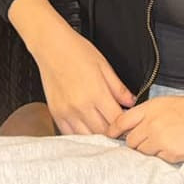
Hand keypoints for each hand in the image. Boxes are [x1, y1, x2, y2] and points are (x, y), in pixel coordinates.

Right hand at [32, 16, 135, 136]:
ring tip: (104, 127)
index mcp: (96, 93)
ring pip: (87, 136)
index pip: (116, 120)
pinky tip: (87, 128)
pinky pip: (70, 133)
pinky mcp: (56, 113)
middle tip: (119, 127)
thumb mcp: (104, 65)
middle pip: (103, 131)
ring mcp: (67, 112)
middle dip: (113, 131)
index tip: (129, 122)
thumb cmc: (77, 51)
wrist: (51, 47)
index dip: (125, 124)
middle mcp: (81, 106)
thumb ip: (118, 87)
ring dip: (98, 135)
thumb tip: (131, 101)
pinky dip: (81, 134)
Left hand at [106, 88, 183, 163]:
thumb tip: (136, 129)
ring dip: (151, 153)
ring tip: (167, 145)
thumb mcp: (169, 103)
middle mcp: (151, 123)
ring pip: (143, 154)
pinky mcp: (172, 153)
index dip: (113, 131)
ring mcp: (161, 139)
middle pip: (130, 142)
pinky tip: (178, 148)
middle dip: (136, 146)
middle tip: (150, 144)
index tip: (112, 137)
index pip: (120, 122)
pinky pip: (160, 161)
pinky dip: (165, 158)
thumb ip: (150, 115)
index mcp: (150, 108)